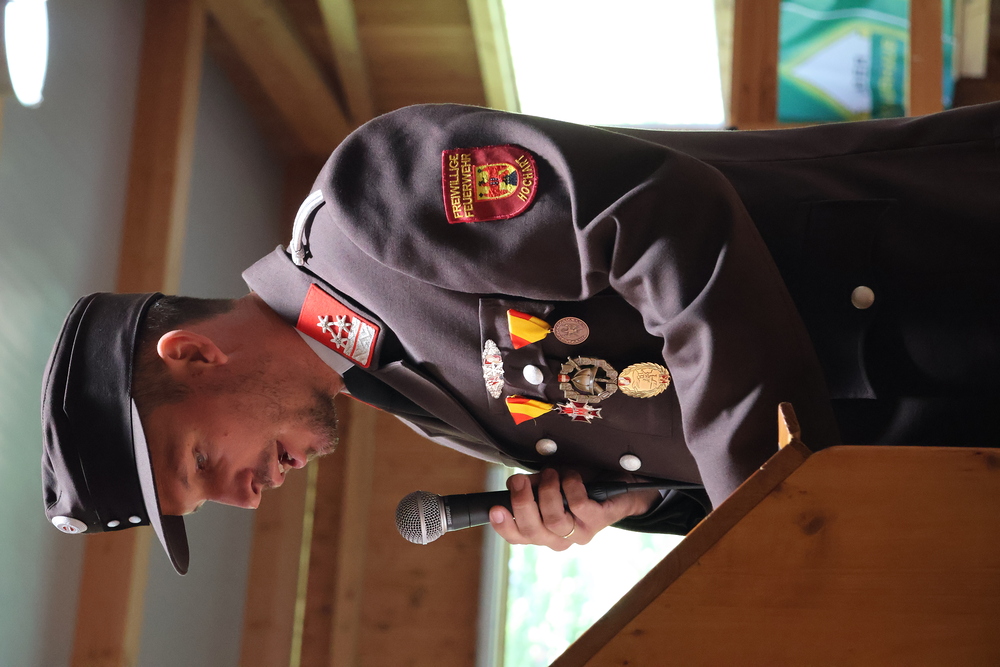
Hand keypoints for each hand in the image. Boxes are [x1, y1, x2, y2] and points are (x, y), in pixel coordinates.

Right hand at [488, 469, 660, 550]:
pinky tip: (571, 476)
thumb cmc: (579, 483)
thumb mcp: (548, 483)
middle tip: (519, 480)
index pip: (517, 537)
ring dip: (548, 491)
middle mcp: (559, 539)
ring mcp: (579, 534)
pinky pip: (578, 505)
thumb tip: (514, 485)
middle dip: (522, 503)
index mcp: (542, 531)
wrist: (618, 484)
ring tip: (552, 474)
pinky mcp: (597, 522)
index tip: (495, 508)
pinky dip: (570, 486)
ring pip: (554, 520)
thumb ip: (531, 486)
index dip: (503, 526)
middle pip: (532, 531)